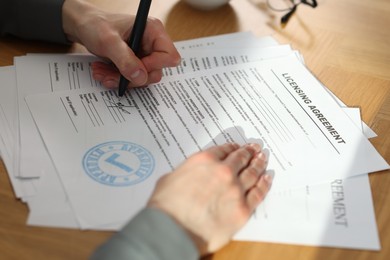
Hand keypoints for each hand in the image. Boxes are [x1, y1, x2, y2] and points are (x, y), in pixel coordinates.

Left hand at [62, 0, 180, 87]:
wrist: (84, 27)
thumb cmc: (96, 25)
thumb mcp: (108, 41)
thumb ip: (125, 59)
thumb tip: (140, 76)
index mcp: (153, 31)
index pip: (169, 57)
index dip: (153, 66)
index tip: (134, 68)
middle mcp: (152, 44)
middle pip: (154, 72)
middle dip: (131, 77)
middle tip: (110, 74)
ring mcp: (144, 55)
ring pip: (141, 78)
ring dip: (120, 80)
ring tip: (102, 72)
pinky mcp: (135, 63)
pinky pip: (132, 79)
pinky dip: (117, 79)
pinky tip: (103, 72)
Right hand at [147, 143, 272, 254]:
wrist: (172, 230)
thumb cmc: (166, 206)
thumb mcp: (169, 178)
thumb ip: (186, 172)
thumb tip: (190, 175)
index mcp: (205, 161)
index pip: (224, 150)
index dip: (232, 148)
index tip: (237, 147)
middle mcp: (223, 172)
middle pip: (241, 159)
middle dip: (249, 152)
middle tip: (255, 148)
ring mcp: (235, 190)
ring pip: (253, 173)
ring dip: (259, 164)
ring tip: (263, 158)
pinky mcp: (243, 209)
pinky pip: (258, 194)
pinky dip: (264, 184)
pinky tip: (267, 178)